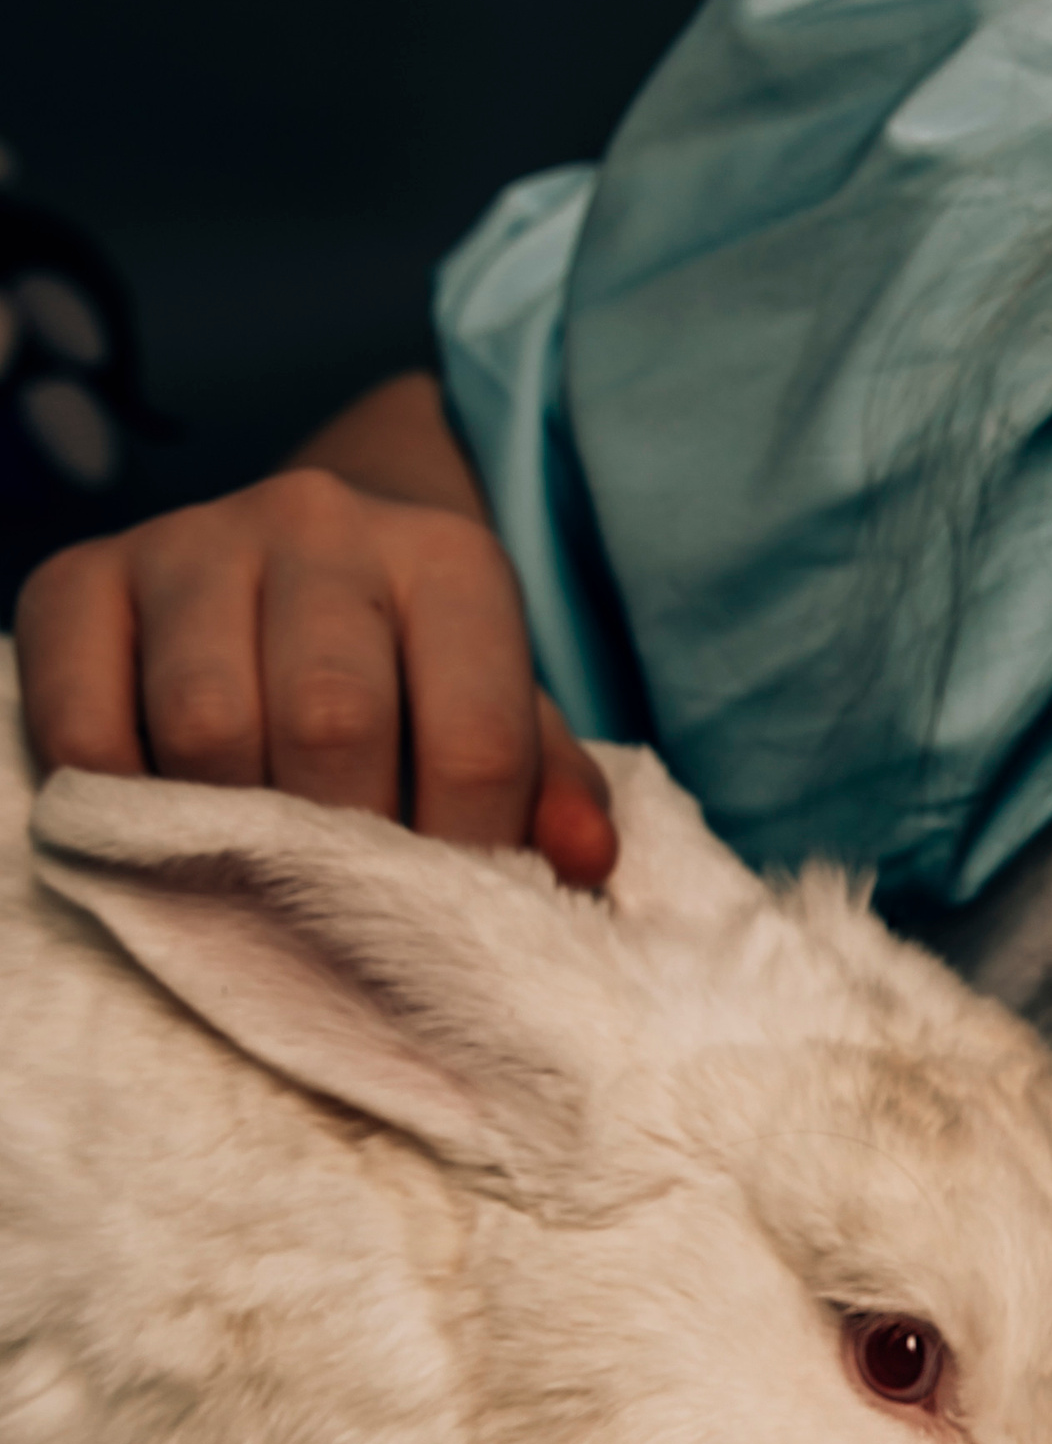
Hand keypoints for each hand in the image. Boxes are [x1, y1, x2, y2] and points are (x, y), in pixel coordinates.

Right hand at [15, 466, 617, 886]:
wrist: (299, 552)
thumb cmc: (417, 666)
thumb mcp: (504, 713)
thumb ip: (551, 789)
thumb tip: (584, 864)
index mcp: (449, 561)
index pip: (475, 740)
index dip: (465, 858)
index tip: (449, 918)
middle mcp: (320, 525)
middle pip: (333, 726)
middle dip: (345, 850)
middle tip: (346, 910)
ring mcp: (191, 540)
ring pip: (205, 726)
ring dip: (231, 833)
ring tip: (259, 876)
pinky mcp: (77, 576)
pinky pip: (84, 723)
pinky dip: (119, 805)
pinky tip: (164, 829)